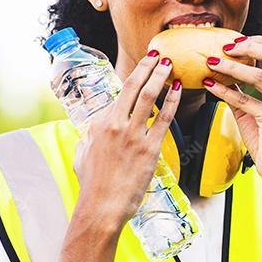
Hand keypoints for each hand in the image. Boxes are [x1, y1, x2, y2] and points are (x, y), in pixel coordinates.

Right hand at [72, 52, 180, 226]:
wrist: (101, 208)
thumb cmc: (92, 186)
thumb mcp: (82, 155)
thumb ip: (90, 138)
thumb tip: (93, 132)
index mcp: (99, 124)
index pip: (118, 95)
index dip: (134, 78)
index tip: (143, 68)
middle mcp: (115, 125)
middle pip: (133, 86)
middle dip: (147, 66)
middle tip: (158, 54)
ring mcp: (133, 136)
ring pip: (149, 96)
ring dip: (160, 76)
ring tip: (170, 64)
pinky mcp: (149, 149)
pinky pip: (165, 119)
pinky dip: (172, 101)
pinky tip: (178, 89)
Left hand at [202, 36, 261, 189]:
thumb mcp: (254, 109)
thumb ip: (242, 89)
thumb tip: (220, 70)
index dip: (257, 41)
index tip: (234, 41)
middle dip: (248, 46)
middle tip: (224, 46)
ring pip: (259, 75)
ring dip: (231, 66)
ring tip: (210, 62)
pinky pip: (245, 100)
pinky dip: (224, 90)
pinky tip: (209, 85)